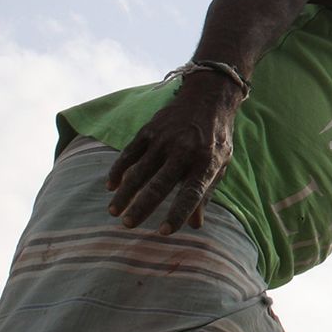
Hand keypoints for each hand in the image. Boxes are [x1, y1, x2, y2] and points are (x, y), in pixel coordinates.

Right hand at [106, 73, 241, 232]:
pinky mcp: (149, 130)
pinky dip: (119, 170)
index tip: (164, 232)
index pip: (191, 194)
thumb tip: (195, 225)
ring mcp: (165, 140)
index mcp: (206, 163)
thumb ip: (205, 193)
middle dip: (142, 207)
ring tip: (114, 212)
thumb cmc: (215, 139)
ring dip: (125, 193)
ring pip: (140, 171)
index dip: (178, 214)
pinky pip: (129, 153)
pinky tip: (111, 187)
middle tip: (128, 225)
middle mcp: (185, 152)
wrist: (208, 99)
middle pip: (160, 184)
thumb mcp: (220, 165)